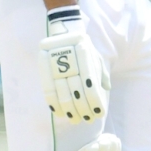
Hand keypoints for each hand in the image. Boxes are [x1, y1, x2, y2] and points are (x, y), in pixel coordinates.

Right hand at [38, 7, 109, 123]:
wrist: (65, 31)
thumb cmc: (84, 48)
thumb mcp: (96, 57)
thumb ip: (101, 74)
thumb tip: (106, 90)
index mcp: (86, 57)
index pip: (91, 86)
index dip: (95, 102)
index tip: (99, 114)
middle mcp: (71, 61)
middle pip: (77, 92)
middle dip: (84, 109)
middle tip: (87, 120)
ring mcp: (55, 64)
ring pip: (63, 94)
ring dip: (70, 110)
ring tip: (75, 119)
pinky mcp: (44, 67)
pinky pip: (48, 90)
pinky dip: (54, 104)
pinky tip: (60, 113)